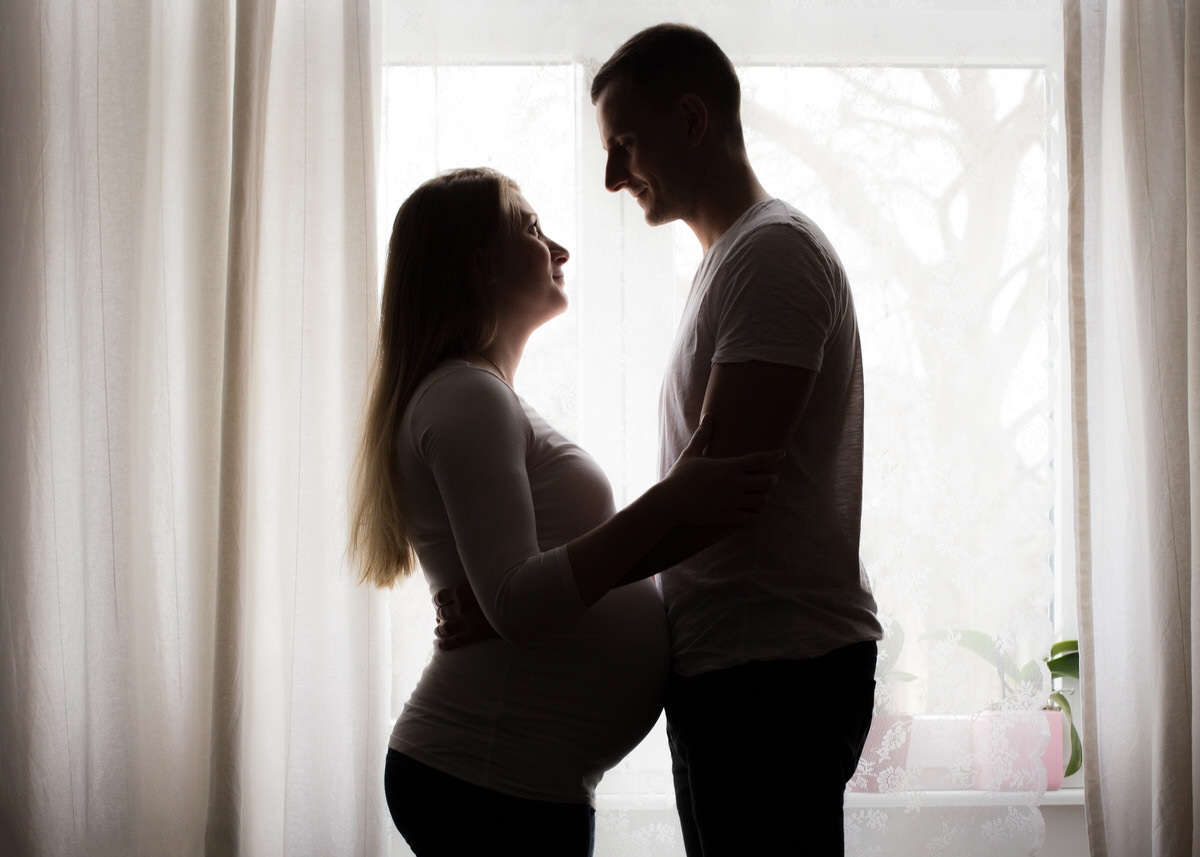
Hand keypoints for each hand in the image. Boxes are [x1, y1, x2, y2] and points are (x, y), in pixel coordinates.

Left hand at [433, 582, 498, 649]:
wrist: (519, 603)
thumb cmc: (504, 586)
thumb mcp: (486, 577)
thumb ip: (474, 579)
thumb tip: (470, 578)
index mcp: (461, 591)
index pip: (440, 597)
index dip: (437, 601)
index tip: (438, 603)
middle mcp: (461, 607)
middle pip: (442, 613)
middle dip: (440, 615)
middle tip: (440, 617)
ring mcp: (466, 622)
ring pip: (445, 627)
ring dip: (439, 629)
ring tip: (438, 629)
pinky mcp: (474, 634)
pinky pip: (455, 641)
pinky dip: (445, 643)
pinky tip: (440, 644)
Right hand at [660, 415, 782, 526]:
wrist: (669, 503)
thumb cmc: (678, 477)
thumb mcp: (690, 454)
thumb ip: (703, 435)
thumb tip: (708, 416)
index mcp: (729, 466)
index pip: (761, 459)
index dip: (775, 455)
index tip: (782, 453)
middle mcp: (735, 484)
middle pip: (768, 481)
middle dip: (771, 479)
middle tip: (767, 478)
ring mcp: (733, 502)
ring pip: (763, 500)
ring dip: (763, 497)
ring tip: (759, 495)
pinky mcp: (728, 517)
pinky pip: (752, 518)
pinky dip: (754, 514)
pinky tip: (749, 511)